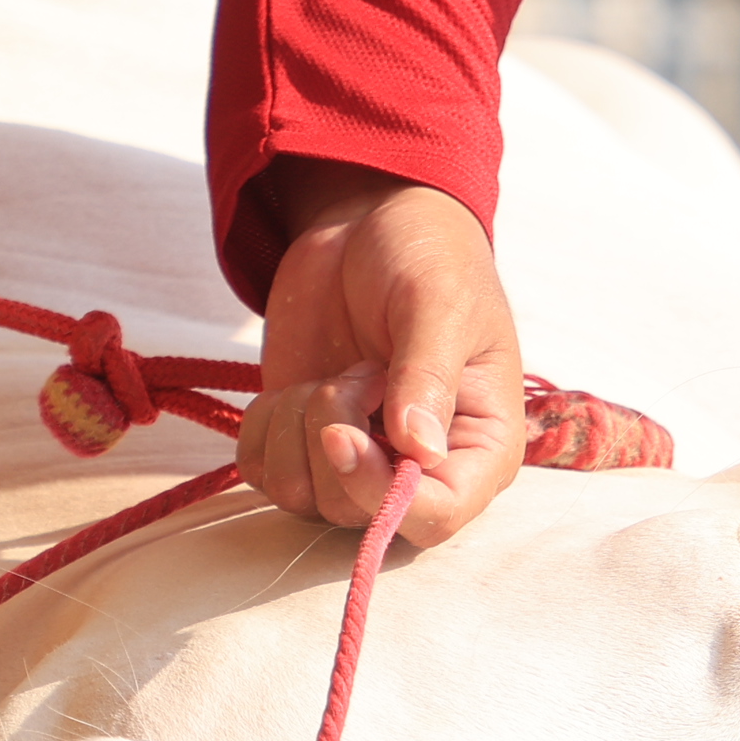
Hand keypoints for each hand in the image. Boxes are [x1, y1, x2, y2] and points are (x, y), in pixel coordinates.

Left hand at [237, 161, 526, 547]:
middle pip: (356, 513)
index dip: (383, 495)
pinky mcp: (303, 447)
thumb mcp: (440, 302)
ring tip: (338, 373)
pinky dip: (264, 427)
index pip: (435, 517)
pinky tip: (297, 386)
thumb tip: (419, 450)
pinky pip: (261, 473)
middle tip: (361, 370)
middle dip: (336, 434)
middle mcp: (418, 473)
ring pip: (301, 497)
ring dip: (298, 426)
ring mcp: (356, 464)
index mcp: (478, 449)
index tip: (342, 435)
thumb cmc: (429, 257)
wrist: (370, 224)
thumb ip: (428, 375)